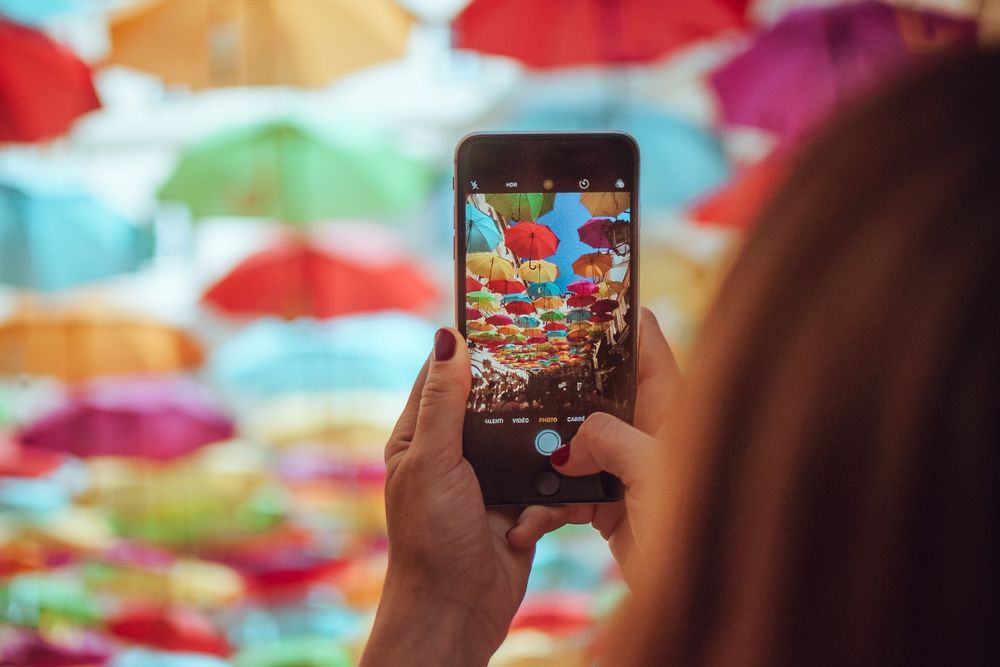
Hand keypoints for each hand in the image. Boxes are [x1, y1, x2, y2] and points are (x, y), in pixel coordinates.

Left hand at [361, 329, 532, 666]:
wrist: (456, 611)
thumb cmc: (431, 536)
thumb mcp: (433, 460)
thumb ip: (445, 401)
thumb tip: (447, 337)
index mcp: (420, 436)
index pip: (443, 375)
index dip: (469, 346)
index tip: (504, 316)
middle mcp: (453, 453)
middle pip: (491, 403)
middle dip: (519, 388)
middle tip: (555, 357)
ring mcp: (487, 479)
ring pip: (523, 438)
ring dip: (540, 439)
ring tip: (569, 417)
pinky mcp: (518, 505)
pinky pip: (543, 479)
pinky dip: (548, 490)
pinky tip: (544, 501)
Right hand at [506, 308, 680, 585]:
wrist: (704, 598)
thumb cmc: (701, 525)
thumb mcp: (653, 469)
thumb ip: (608, 439)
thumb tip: (568, 444)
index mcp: (674, 408)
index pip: (645, 345)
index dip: (612, 319)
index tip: (574, 299)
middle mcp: (650, 431)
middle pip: (598, 393)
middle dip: (559, 390)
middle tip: (517, 376)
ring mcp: (628, 468)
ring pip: (575, 446)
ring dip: (543, 462)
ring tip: (513, 472)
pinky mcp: (611, 505)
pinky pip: (569, 493)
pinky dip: (546, 507)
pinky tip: (525, 524)